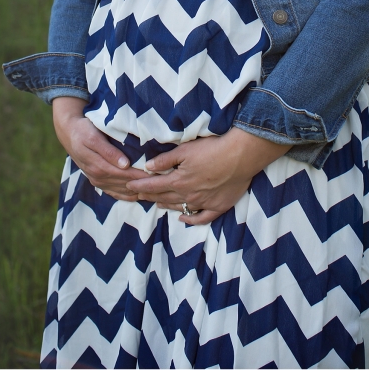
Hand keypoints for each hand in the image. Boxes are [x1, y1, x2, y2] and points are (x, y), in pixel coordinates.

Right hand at [52, 97, 147, 200]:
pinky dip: (126, 195)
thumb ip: (109, 151)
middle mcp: (97, 176)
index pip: (125, 174)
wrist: (69, 133)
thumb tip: (125, 164)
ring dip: (136, 191)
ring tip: (153, 192)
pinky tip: (137, 196)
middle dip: (142, 184)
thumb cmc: (84, 130)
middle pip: (124, 184)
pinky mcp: (97, 181)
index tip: (156, 175)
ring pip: (120, 190)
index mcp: (98, 165)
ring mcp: (96, 180)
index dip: (141, 176)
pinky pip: (113, 192)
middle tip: (160, 185)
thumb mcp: (94, 137)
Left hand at [125, 127, 289, 224]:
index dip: (140, 187)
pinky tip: (183, 219)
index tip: (128, 187)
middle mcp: (188, 195)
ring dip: (167, 206)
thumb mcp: (185, 150)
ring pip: (180, 207)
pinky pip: (201, 218)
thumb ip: (165, 160)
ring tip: (157, 204)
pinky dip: (191, 220)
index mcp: (178, 181)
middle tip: (139, 197)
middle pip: (165, 197)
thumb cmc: (212, 149)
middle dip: (150, 197)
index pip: (154, 186)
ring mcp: (203, 203)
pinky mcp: (218, 206)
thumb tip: (147, 166)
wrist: (240, 156)